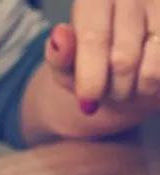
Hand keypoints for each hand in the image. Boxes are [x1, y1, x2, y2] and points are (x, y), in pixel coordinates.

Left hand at [45, 0, 159, 114]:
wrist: (122, 66)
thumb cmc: (88, 63)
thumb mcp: (65, 64)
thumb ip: (59, 55)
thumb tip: (60, 35)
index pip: (95, 39)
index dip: (90, 76)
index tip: (87, 103)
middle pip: (123, 59)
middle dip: (112, 89)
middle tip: (104, 93)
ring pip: (151, 70)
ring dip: (134, 90)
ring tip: (123, 86)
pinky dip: (152, 86)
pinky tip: (142, 77)